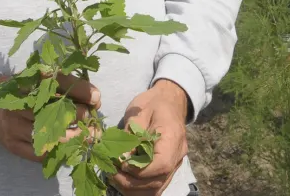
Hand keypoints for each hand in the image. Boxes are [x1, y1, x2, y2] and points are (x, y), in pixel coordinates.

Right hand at [0, 73, 101, 163]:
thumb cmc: (25, 93)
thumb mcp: (40, 81)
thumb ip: (66, 86)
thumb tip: (95, 99)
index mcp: (28, 81)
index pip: (58, 81)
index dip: (80, 90)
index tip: (96, 98)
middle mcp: (19, 102)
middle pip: (54, 109)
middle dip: (80, 116)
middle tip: (95, 121)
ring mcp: (14, 125)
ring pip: (50, 135)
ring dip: (74, 137)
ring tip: (89, 136)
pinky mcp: (13, 144)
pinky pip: (40, 154)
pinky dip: (59, 152)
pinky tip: (71, 149)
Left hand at [109, 80, 188, 195]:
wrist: (169, 102)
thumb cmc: (153, 104)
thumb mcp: (139, 113)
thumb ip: (131, 136)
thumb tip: (121, 158)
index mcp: (173, 137)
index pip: (162, 164)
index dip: (139, 170)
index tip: (121, 164)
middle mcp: (178, 155)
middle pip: (157, 181)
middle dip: (131, 182)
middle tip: (111, 171)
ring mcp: (175, 165)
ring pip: (156, 189)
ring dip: (133, 188)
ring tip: (115, 176)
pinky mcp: (168, 170)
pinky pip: (155, 187)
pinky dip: (139, 189)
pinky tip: (124, 180)